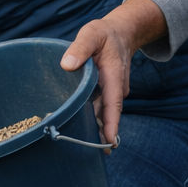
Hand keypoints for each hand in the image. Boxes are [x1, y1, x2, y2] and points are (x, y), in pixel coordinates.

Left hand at [60, 0, 165, 147]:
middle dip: (103, 133)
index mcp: (113, 75)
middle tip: (95, 154)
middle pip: (107, 113)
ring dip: (97, 128)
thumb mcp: (91, 34)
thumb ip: (80, 48)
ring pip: (103, 112)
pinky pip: (99, 106)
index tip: (110, 141)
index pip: (113, 103)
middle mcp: (115, 87)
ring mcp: (111, 90)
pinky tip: (83, 129)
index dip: (111, 123)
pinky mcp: (105, 90)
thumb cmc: (103, 34)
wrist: (121, 32)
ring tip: (87, 148)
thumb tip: (67, 65)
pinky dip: (93, 118)